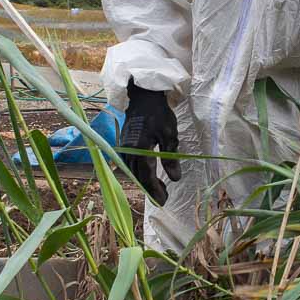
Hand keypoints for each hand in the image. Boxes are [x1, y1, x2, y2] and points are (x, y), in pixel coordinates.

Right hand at [119, 82, 181, 203]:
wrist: (142, 98)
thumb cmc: (158, 114)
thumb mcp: (169, 135)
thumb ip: (171, 157)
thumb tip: (175, 179)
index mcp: (139, 149)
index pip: (147, 176)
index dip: (155, 190)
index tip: (163, 201)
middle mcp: (128, 151)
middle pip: (138, 177)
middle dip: (151, 189)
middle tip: (164, 197)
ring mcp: (124, 149)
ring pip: (133, 173)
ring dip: (145, 182)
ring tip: (160, 187)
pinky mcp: (123, 147)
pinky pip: (129, 166)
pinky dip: (139, 173)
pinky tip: (148, 175)